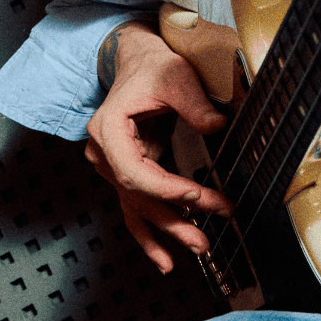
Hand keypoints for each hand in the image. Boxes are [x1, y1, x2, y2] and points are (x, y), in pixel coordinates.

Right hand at [84, 22, 231, 272]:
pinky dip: (149, 234)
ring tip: (195, 250)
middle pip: (137, 196)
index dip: (167, 189)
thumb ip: (194, 104)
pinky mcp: (124, 172)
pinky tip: (164, 259)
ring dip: (165, 232)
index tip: (199, 195)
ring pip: (137, 207)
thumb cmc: (153, 67)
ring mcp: (110, 166)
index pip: (135, 172)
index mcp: (108, 129)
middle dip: (173, 220)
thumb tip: (217, 126)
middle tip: (204, 240)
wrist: (136, 61)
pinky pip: (134, 207)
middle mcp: (103, 153)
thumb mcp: (176, 77)